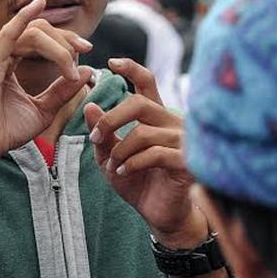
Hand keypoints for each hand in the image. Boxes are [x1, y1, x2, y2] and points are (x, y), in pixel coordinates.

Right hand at [0, 0, 92, 167]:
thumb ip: (62, 90)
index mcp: (4, 57)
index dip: (64, 40)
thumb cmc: (5, 131)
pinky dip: (24, 18)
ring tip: (71, 71)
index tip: (86, 50)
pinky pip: (10, 34)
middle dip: (65, 39)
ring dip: (58, 49)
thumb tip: (88, 71)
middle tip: (86, 49)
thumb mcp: (43, 109)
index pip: (38, 35)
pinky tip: (39, 5)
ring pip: (32, 34)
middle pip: (37, 30)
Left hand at [84, 58, 203, 247]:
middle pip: (140, 104)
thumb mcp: (111, 158)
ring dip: (120, 150)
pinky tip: (123, 173)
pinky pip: (155, 153)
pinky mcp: (187, 161)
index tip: (110, 62)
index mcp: (156, 117)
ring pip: (144, 133)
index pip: (147, 83)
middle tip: (96, 135)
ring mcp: (183, 141)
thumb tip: (89, 106)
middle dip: (112, 118)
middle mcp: (173, 123)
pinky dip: (132, 163)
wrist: (161, 215)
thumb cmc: (139, 183)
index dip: (131, 69)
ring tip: (113, 166)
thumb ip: (102, 134)